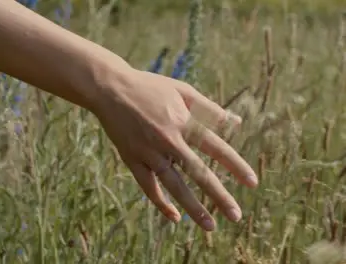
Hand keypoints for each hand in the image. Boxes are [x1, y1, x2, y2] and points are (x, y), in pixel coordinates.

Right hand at [93, 67, 257, 230]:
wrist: (110, 89)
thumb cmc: (150, 87)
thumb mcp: (182, 91)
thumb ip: (209, 108)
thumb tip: (237, 123)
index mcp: (183, 121)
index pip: (216, 148)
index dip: (235, 166)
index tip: (252, 183)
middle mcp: (168, 140)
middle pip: (198, 172)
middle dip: (219, 196)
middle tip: (236, 216)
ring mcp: (148, 152)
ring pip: (174, 185)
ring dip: (193, 207)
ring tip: (210, 226)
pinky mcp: (131, 159)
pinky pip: (148, 186)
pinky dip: (161, 202)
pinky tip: (175, 218)